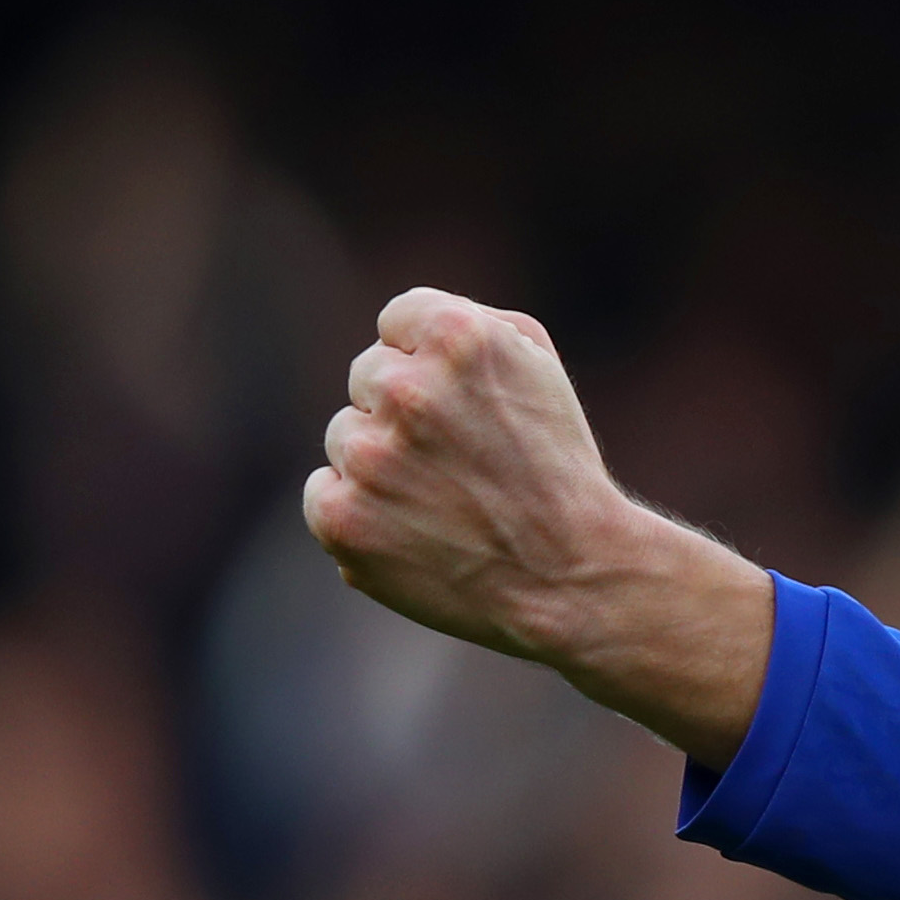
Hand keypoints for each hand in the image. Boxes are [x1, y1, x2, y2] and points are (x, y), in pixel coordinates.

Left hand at [303, 289, 772, 765]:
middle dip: (408, 415)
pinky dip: (360, 514)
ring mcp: (369, 455)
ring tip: (449, 504)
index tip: (469, 407)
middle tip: (468, 464)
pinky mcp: (341, 516)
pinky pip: (324, 494)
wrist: (575, 578)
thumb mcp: (540, 370)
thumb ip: (470, 324)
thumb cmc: (560, 472)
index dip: (433, 366)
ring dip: (385, 464)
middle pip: (369, 377)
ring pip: (347, 437)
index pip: (398, 321)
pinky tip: (415, 533)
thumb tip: (403, 331)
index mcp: (457, 336)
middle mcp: (406, 389)